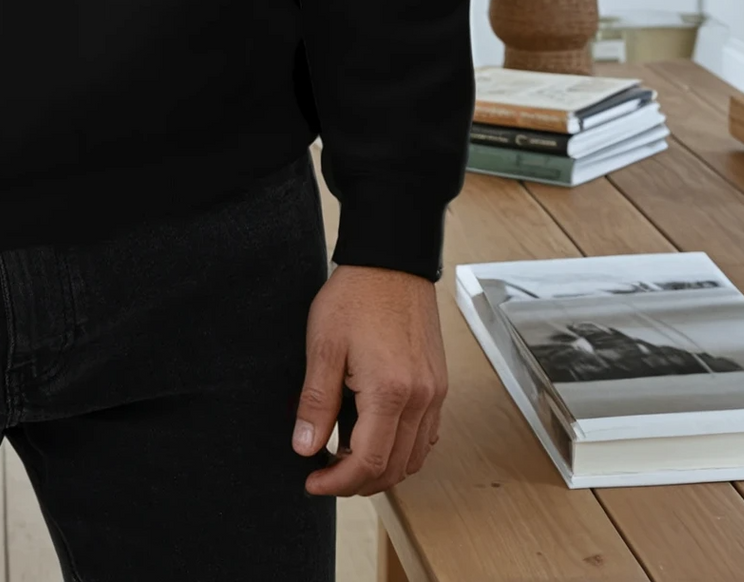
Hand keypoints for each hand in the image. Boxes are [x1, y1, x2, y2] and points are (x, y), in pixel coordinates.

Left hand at [291, 262, 447, 495]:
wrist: (391, 262)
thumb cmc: (357, 296)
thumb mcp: (324, 346)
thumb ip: (316, 402)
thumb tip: (305, 447)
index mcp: (391, 391)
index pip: (369, 462)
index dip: (338, 483)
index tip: (313, 481)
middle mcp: (421, 398)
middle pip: (395, 468)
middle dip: (357, 482)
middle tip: (325, 473)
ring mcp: (434, 393)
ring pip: (414, 458)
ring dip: (381, 469)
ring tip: (345, 458)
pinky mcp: (438, 385)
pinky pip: (426, 436)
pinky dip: (402, 450)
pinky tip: (375, 437)